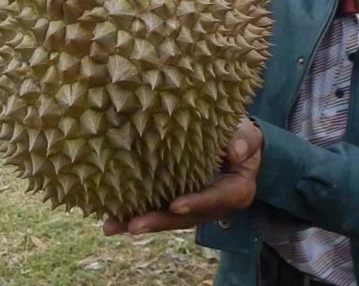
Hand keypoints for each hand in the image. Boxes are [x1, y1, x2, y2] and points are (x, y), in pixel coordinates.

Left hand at [103, 116, 262, 235]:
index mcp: (235, 190)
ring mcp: (194, 206)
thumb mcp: (248, 133)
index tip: (175, 205)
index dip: (197, 203)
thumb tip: (236, 150)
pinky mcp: (177, 202)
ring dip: (139, 223)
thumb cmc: (240, 134)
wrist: (233, 140)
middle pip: (186, 217)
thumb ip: (245, 140)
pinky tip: (110, 220)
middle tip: (134, 225)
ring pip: (167, 218)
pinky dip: (133, 214)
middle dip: (159, 221)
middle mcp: (213, 205)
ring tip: (112, 226)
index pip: (217, 199)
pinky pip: (156, 210)